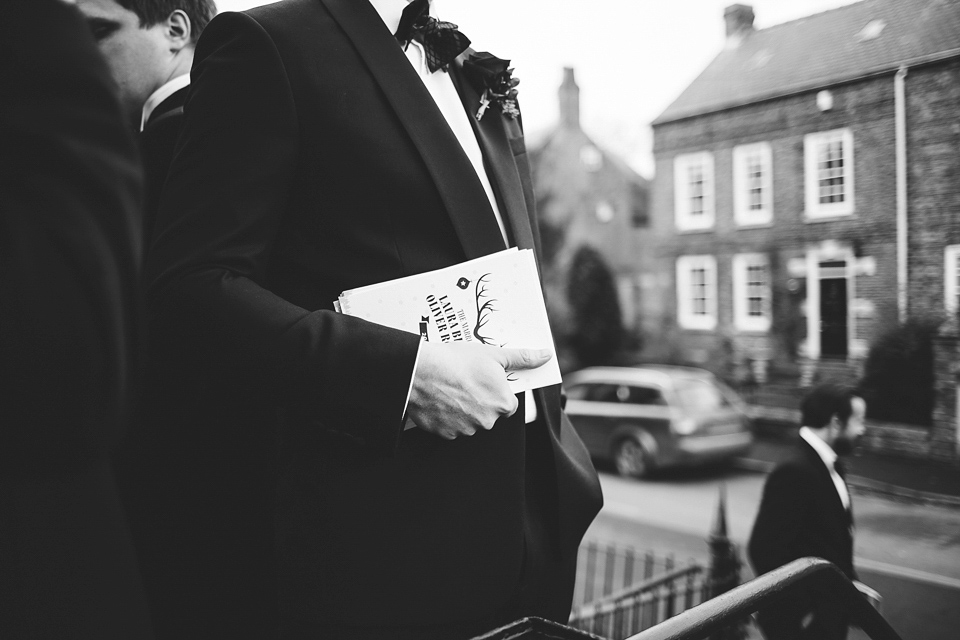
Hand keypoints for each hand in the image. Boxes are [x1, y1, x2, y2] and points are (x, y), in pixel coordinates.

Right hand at [407, 342, 550, 438]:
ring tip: (450, 389)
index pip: (507, 404)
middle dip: (479, 401)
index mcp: (503, 404)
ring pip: (469, 422)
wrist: (420, 371)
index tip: (483, 382)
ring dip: (462, 410)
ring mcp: (465, 430)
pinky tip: (440, 400)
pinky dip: (446, 417)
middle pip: (488, 414)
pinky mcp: (444, 434)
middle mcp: (487, 421)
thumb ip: (522, 358)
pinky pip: (450, 428)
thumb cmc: (457, 361)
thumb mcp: (493, 354)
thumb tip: (545, 356)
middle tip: (464, 383)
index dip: (496, 392)